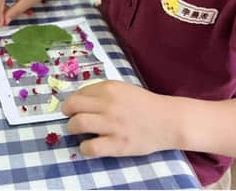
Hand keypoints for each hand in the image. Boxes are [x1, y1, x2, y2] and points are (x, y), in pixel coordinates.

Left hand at [62, 81, 176, 156]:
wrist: (167, 121)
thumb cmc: (144, 104)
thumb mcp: (123, 89)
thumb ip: (102, 92)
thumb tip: (79, 99)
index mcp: (109, 88)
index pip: (79, 92)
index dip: (73, 100)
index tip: (74, 107)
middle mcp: (108, 104)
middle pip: (73, 106)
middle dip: (67, 112)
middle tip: (70, 117)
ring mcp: (112, 125)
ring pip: (77, 124)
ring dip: (71, 128)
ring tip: (76, 131)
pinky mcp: (118, 145)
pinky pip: (91, 147)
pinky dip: (84, 147)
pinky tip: (88, 145)